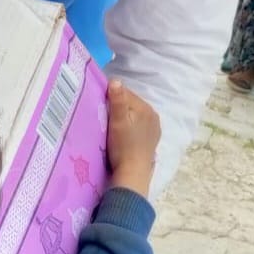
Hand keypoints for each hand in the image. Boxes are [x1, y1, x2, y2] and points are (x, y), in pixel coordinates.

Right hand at [106, 80, 160, 197]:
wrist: (132, 173)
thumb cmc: (123, 146)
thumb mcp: (117, 121)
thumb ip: (117, 100)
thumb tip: (115, 80)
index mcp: (146, 108)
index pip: (125, 93)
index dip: (110, 96)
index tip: (99, 105)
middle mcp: (153, 115)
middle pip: (130, 104)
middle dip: (117, 107)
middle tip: (103, 116)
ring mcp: (154, 129)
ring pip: (134, 115)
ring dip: (123, 117)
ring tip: (111, 126)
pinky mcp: (151, 140)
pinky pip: (138, 126)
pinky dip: (130, 127)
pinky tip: (122, 135)